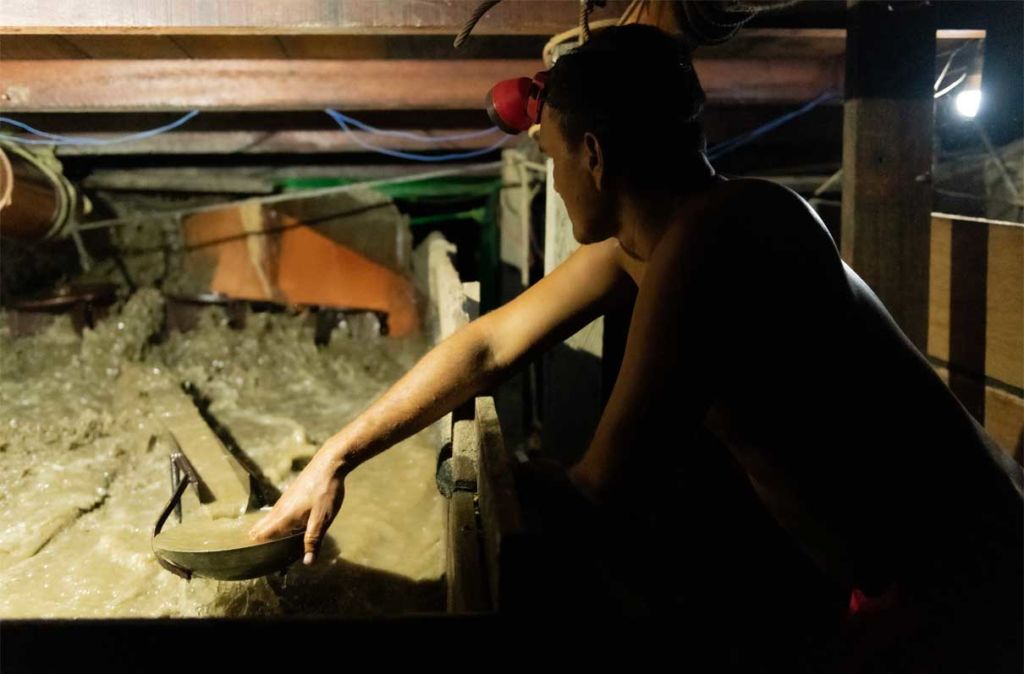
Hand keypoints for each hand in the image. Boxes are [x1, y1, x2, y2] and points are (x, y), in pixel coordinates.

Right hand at [248, 450, 346, 565]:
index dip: (256, 547)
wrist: (329, 464)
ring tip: (260, 540)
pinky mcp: (291, 494)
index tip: (252, 560)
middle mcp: (280, 508)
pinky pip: (277, 511)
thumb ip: (313, 540)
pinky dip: (274, 521)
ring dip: (265, 529)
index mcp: (284, 517)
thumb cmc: (325, 492)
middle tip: (253, 553)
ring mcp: (285, 499)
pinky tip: (281, 523)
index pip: (262, 535)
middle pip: (262, 526)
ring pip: (269, 518)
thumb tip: (307, 563)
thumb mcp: (322, 519)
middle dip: (257, 538)